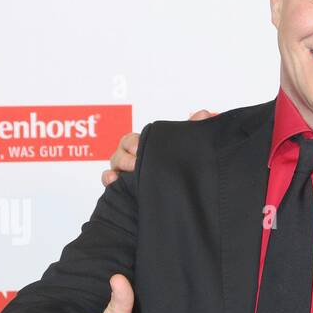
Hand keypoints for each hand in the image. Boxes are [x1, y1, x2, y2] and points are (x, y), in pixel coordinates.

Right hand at [100, 109, 215, 186]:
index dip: (134, 143)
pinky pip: (108, 182)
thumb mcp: (185, 149)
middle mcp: (131, 159)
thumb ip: (191, 130)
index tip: (139, 148)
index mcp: (143, 148)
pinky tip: (113, 181)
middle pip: (120, 152)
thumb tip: (204, 114)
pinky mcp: (122, 190)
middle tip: (136, 163)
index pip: (132, 140)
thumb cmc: (176, 168)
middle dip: (126, 157)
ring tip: (125, 173)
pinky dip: (108, 180)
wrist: (179, 198)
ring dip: (117, 168)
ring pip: (114, 166)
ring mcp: (124, 174)